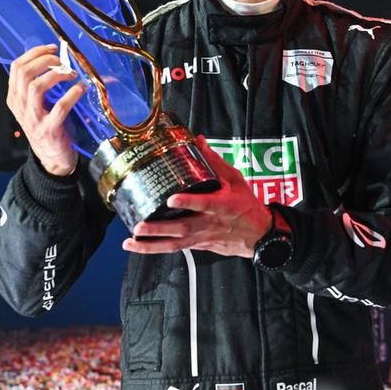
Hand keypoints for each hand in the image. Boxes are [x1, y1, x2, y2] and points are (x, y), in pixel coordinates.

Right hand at [6, 45, 84, 175]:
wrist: (53, 159)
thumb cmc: (49, 125)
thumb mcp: (37, 104)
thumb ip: (41, 84)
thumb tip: (59, 58)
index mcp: (15, 98)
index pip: (16, 67)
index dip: (35, 53)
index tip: (52, 48)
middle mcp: (20, 107)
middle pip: (24, 73)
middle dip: (45, 60)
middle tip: (62, 60)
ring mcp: (33, 119)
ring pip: (36, 87)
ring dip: (57, 75)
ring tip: (71, 74)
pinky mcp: (50, 129)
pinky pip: (60, 107)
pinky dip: (73, 93)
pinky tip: (82, 88)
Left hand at [122, 136, 270, 257]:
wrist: (259, 235)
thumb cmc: (246, 205)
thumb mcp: (235, 180)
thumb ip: (215, 162)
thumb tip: (198, 140)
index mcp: (222, 204)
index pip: (204, 203)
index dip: (188, 202)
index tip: (171, 199)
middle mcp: (210, 223)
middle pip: (183, 228)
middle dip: (160, 229)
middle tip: (140, 226)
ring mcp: (203, 237)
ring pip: (176, 244)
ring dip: (152, 245)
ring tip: (131, 242)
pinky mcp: (199, 246)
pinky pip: (176, 248)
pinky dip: (157, 248)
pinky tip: (140, 246)